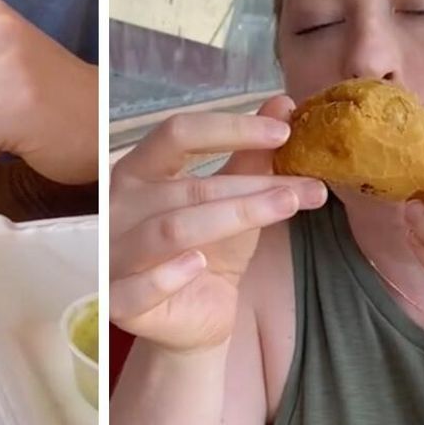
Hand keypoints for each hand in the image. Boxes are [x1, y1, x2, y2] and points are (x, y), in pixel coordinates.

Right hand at [109, 96, 327, 351]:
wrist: (195, 321)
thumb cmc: (210, 253)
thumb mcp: (234, 202)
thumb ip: (250, 156)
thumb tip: (283, 104)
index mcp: (138, 171)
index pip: (176, 134)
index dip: (229, 128)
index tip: (283, 133)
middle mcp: (118, 208)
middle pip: (188, 187)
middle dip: (254, 186)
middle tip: (309, 187)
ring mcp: (114, 254)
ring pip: (172, 230)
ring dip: (233, 217)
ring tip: (285, 208)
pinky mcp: (119, 302)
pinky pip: (139, 287)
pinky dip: (169, 274)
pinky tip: (201, 264)